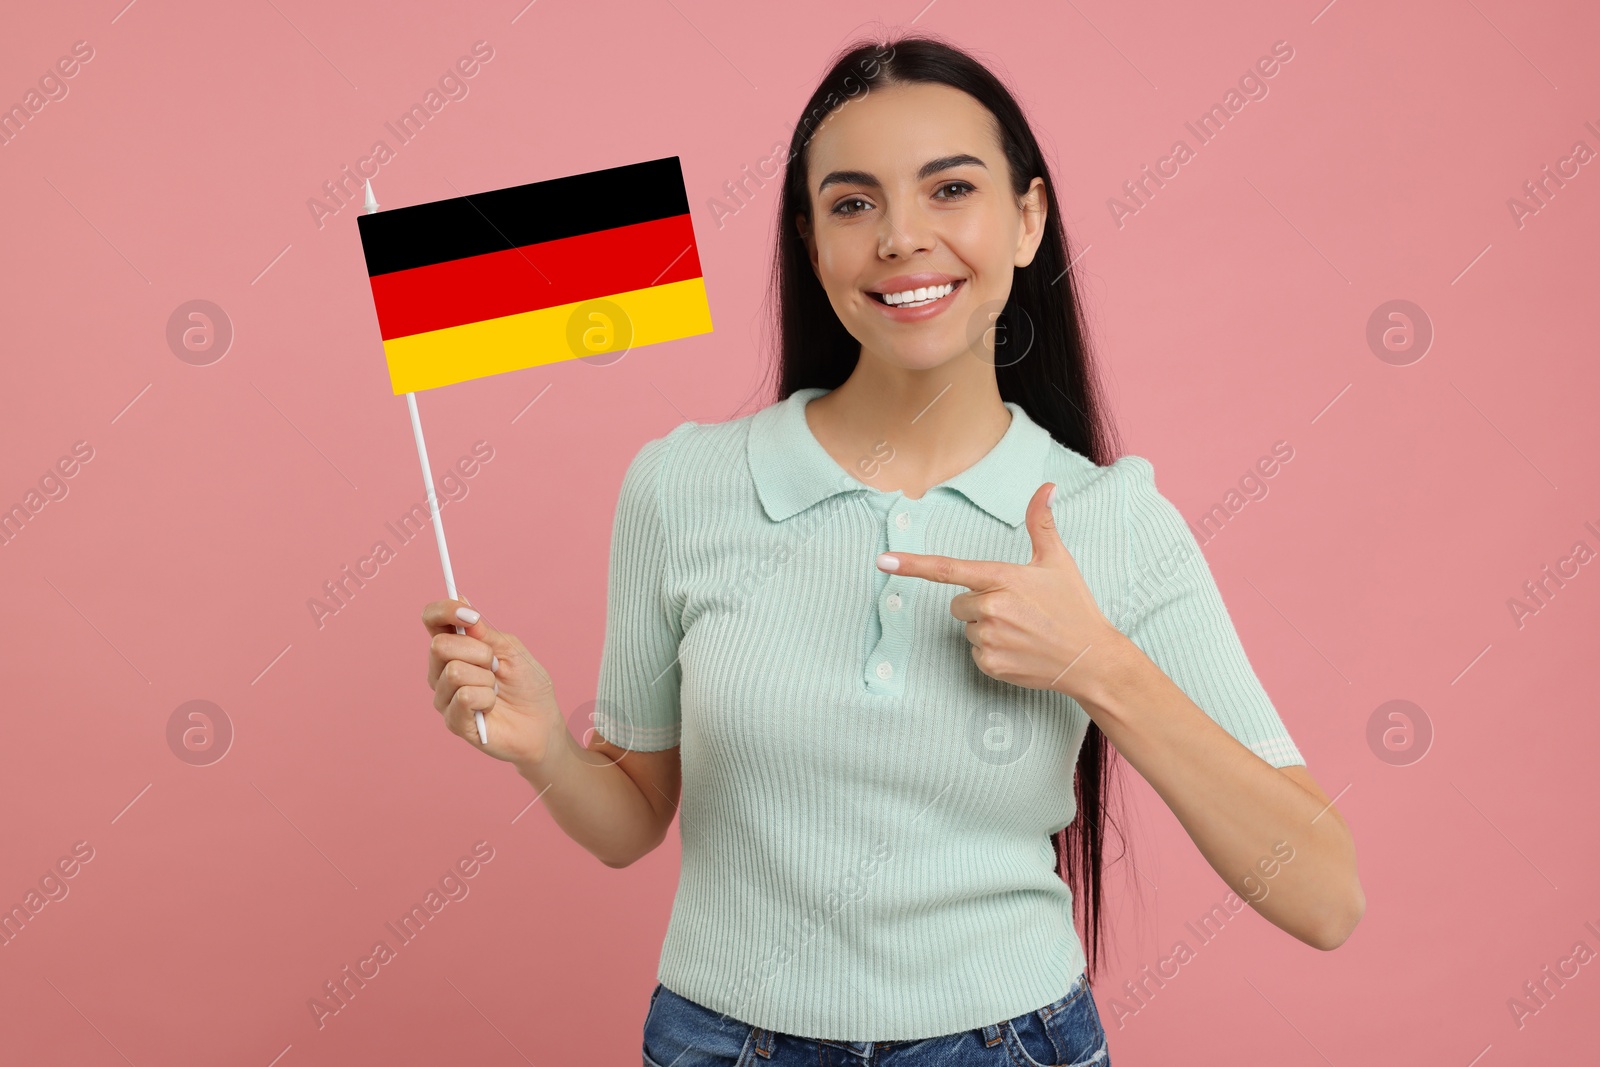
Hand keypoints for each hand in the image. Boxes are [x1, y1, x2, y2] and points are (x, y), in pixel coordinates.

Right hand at [422, 596, 564, 767]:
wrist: (542, 723)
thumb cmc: (527, 685)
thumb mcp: (510, 649)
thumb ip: (483, 631)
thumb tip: (461, 601)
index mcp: (455, 648)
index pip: (432, 620)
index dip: (445, 611)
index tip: (470, 614)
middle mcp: (441, 670)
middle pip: (440, 645)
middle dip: (479, 652)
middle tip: (496, 666)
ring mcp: (444, 696)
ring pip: (454, 672)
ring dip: (486, 679)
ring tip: (495, 689)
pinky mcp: (452, 721)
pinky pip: (464, 697)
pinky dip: (486, 698)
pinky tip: (491, 707)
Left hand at [876, 482, 1121, 701]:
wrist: (1090, 658)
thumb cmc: (1073, 606)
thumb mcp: (1057, 561)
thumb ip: (1041, 523)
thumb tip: (1046, 487)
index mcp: (1002, 578)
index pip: (948, 568)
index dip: (912, 564)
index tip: (882, 561)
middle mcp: (991, 607)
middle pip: (959, 603)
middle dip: (979, 604)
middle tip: (1016, 609)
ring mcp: (989, 638)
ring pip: (968, 628)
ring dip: (987, 628)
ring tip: (1021, 630)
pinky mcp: (990, 664)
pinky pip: (975, 652)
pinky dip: (992, 651)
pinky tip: (1019, 649)